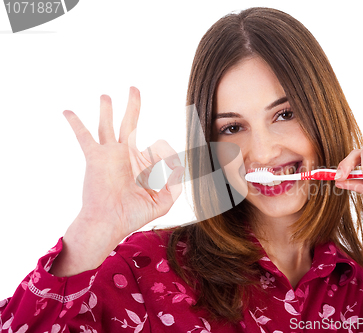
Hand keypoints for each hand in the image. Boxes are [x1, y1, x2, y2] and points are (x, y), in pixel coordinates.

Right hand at [51, 87, 183, 275]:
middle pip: (130, 123)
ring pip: (108, 125)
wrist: (109, 223)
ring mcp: (110, 154)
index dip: (167, 155)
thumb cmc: (133, 215)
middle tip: (134, 88)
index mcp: (142, 163)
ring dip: (106, 109)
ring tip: (105, 95)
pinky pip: (84, 136)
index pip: (157, 147)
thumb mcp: (162, 201)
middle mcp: (125, 155)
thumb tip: (178, 165)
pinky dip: (76, 123)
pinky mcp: (95, 157)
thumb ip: (175, 184)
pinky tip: (67, 111)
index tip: (171, 168)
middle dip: (133, 105)